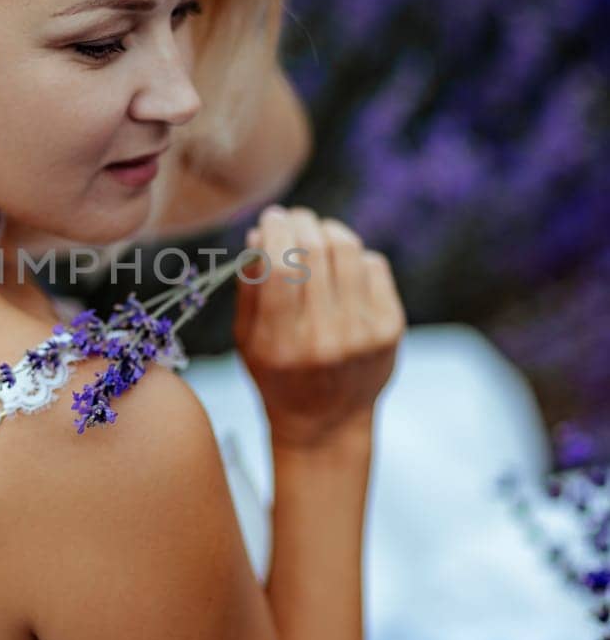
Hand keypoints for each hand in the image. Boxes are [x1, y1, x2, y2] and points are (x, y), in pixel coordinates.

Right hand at [232, 205, 405, 450]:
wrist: (327, 422)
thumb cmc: (277, 375)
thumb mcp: (247, 340)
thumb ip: (250, 288)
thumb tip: (260, 234)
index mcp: (282, 344)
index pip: (281, 266)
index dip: (275, 231)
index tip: (270, 218)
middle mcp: (326, 339)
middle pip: (316, 251)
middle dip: (300, 222)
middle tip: (292, 217)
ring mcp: (364, 334)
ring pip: (349, 250)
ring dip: (328, 230)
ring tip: (316, 234)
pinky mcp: (392, 328)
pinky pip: (374, 265)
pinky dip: (354, 256)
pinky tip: (341, 269)